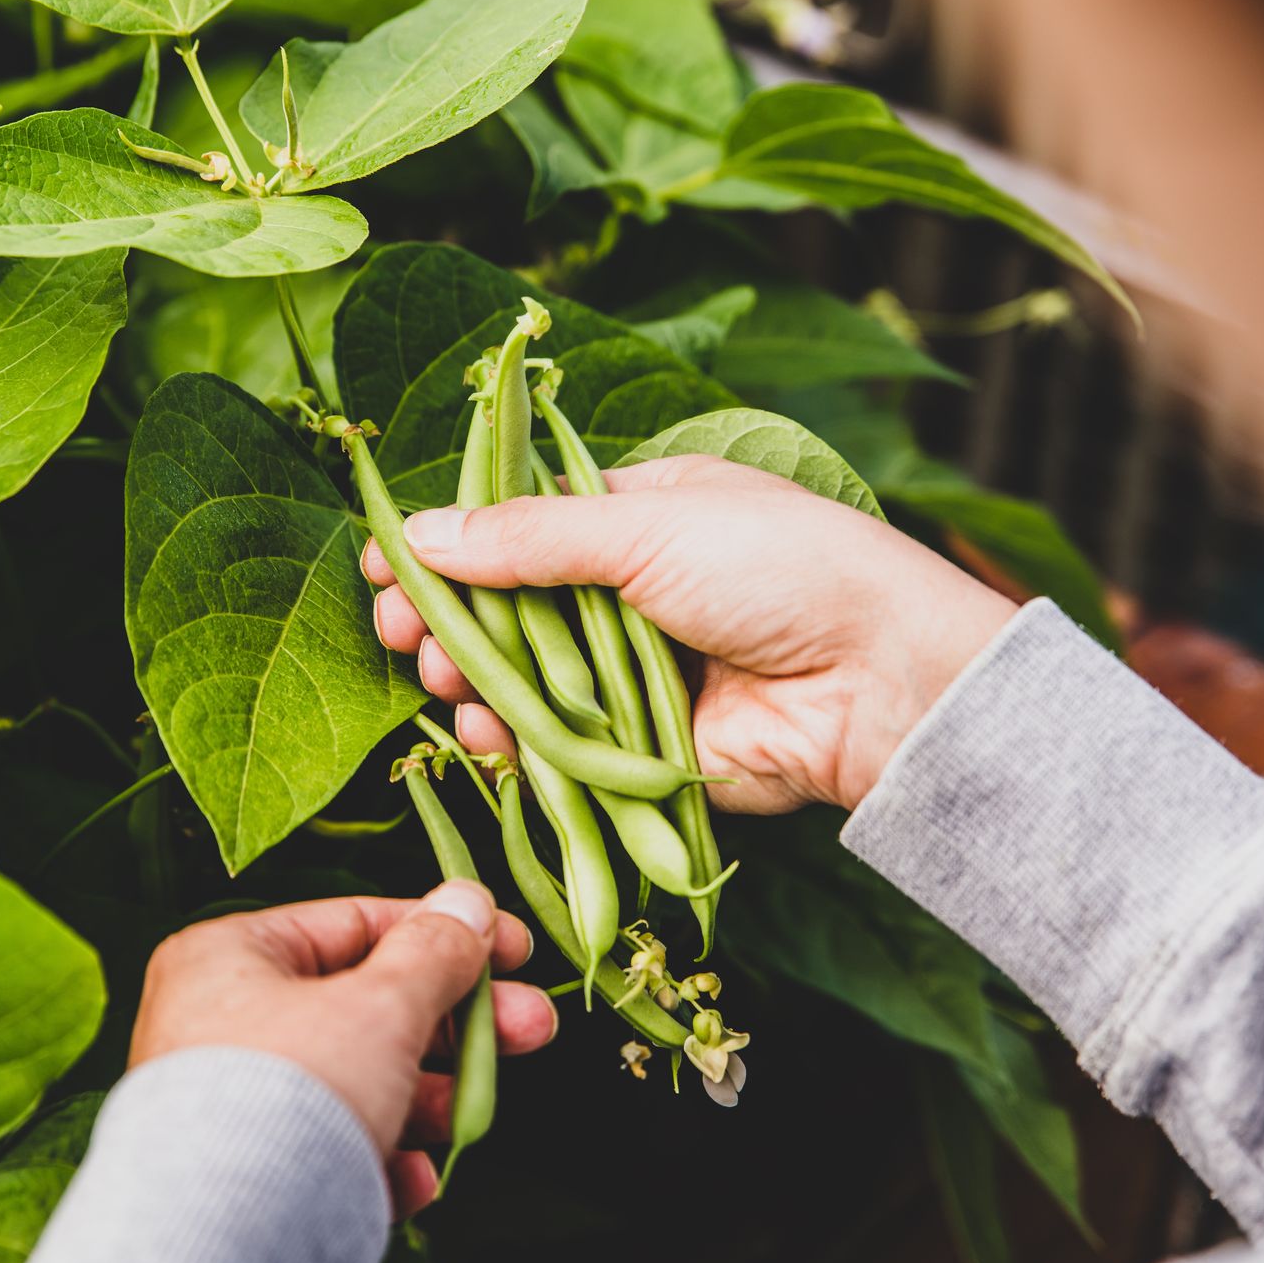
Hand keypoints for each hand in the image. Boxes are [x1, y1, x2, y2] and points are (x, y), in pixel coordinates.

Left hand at [128, 882, 555, 1215]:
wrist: (225, 1235)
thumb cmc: (292, 1094)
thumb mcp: (383, 1005)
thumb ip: (436, 953)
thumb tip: (470, 901)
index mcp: (232, 957)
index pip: (356, 923)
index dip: (446, 931)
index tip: (515, 949)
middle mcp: (224, 1022)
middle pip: (368, 1004)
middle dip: (459, 1023)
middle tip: (534, 1026)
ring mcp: (236, 1101)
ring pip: (359, 1081)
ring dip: (432, 1097)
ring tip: (481, 1111)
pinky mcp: (253, 1170)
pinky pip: (332, 1148)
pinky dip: (382, 1158)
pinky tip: (412, 1176)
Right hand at [364, 455, 1016, 812]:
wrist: (880, 680)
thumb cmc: (781, 570)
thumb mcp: (648, 529)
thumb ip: (528, 539)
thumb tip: (421, 532)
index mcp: (637, 516)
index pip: (516, 526)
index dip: (449, 546)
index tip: (382, 566)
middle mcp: (628, 592)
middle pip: (506, 608)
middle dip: (445, 620)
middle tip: (396, 633)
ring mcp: (633, 672)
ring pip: (523, 680)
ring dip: (470, 681)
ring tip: (441, 681)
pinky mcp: (641, 746)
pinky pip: (558, 746)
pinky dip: (514, 744)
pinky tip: (482, 733)